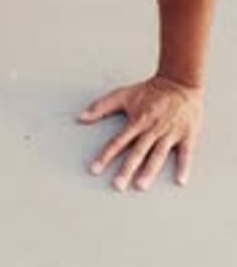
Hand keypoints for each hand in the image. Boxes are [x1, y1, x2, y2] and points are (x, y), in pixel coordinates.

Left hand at [78, 75, 203, 191]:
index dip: (105, 155)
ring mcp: (170, 132)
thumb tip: (80, 117)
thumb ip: (101, 106)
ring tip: (141, 185)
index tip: (94, 169)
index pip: (117, 141)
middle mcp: (152, 128)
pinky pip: (186, 153)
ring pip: (158, 154)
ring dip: (150, 171)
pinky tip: (180, 181)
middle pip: (137, 151)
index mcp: (137, 120)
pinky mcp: (187, 134)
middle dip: (126, 169)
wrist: (180, 81)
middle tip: (117, 185)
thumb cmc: (150, 90)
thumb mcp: (124, 95)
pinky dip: (184, 166)